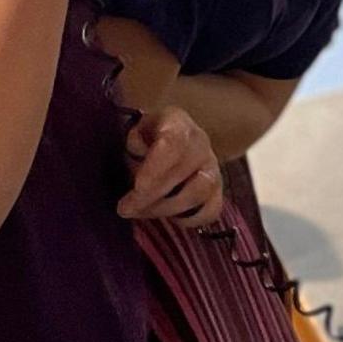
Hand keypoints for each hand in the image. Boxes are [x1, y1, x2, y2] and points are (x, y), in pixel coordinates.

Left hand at [119, 105, 225, 224]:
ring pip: (198, 193)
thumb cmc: (141, 140)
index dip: (156, 168)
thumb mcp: (130, 135)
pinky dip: (187, 219)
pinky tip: (166, 216)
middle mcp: (200, 142)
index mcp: (176, 122)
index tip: (137, 188)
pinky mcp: (217, 191)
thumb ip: (132, 145)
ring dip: (166, 209)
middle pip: (185, 172)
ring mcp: (212, 167)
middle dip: (152, 196)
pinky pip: (210, 211)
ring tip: (140, 212)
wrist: (161, 143)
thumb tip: (138, 159)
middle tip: (125, 209)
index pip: (173, 143)